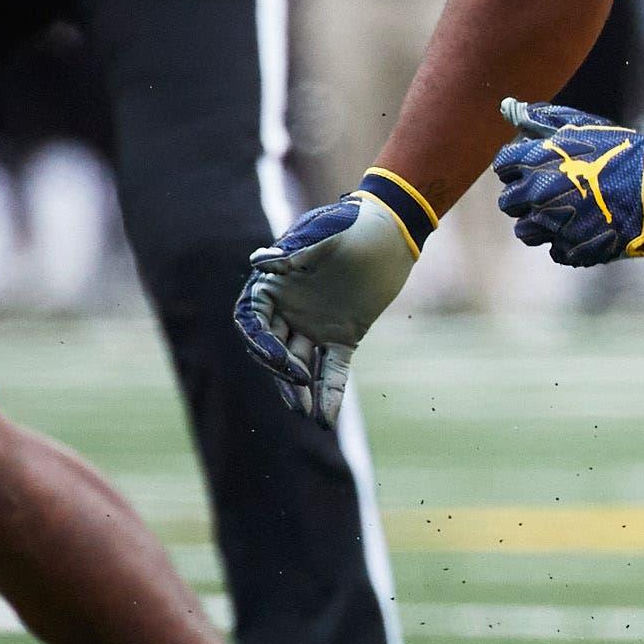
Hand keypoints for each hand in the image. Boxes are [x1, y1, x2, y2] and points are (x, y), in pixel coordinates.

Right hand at [234, 177, 429, 423]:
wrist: (391, 231)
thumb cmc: (352, 223)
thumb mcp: (324, 234)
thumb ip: (295, 251)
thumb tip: (260, 263)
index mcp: (274, 285)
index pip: (252, 321)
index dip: (260, 342)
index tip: (277, 358)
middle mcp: (289, 309)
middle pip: (272, 349)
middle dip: (280, 370)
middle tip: (297, 385)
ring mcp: (314, 326)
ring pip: (299, 365)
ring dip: (299, 391)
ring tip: (305, 414)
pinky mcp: (344, 337)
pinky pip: (332, 370)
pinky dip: (330, 394)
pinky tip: (326, 420)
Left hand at [492, 99, 643, 267]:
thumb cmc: (619, 151)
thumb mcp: (580, 126)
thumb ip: (542, 118)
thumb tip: (509, 106)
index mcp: (537, 162)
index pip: (502, 167)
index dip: (516, 168)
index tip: (530, 169)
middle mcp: (539, 195)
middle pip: (508, 204)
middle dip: (522, 198)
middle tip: (547, 193)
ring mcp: (554, 225)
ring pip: (526, 232)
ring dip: (538, 224)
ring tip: (562, 214)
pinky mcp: (573, 248)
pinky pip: (555, 250)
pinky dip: (564, 242)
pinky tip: (581, 229)